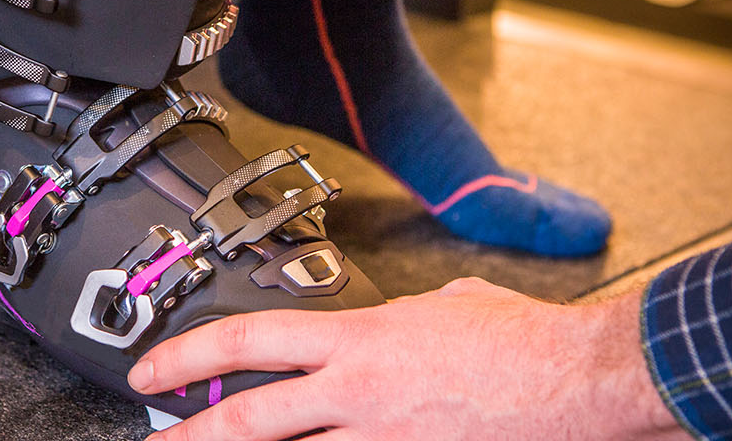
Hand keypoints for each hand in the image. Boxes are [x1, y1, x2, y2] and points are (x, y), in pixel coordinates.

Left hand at [127, 277, 691, 440]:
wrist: (577, 380)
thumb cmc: (522, 340)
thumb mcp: (442, 304)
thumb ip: (395, 319)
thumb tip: (384, 326)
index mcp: (361, 339)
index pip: (250, 341)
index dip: (189, 357)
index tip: (154, 372)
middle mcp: (360, 393)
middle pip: (251, 420)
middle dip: (191, 436)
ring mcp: (384, 440)